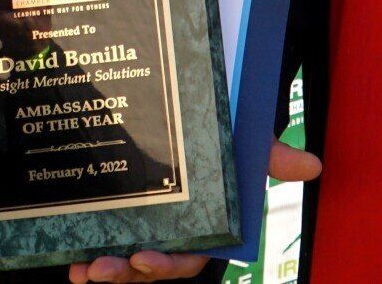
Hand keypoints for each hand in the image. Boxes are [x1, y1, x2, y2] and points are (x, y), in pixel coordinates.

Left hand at [65, 141, 320, 281]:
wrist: (210, 113)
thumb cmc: (230, 135)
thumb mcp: (249, 144)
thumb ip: (273, 158)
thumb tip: (312, 165)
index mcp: (207, 226)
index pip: (189, 257)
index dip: (168, 264)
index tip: (145, 258)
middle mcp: (176, 232)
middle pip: (152, 266)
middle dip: (128, 273)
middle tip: (103, 268)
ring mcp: (146, 225)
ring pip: (125, 260)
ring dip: (105, 270)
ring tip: (83, 271)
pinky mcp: (121, 213)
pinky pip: (103, 240)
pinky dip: (85, 253)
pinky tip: (69, 260)